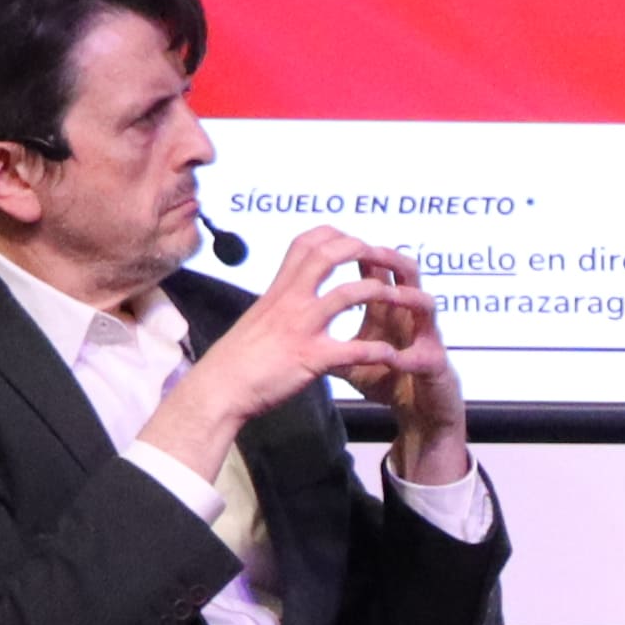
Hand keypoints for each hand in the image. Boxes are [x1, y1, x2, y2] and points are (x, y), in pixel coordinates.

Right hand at [142, 226, 398, 477]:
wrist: (219, 389)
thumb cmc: (237, 359)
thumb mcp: (257, 317)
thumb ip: (279, 302)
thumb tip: (289, 294)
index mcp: (279, 290)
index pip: (308, 243)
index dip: (337, 235)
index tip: (356, 241)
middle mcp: (290, 300)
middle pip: (331, 254)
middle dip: (365, 250)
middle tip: (390, 258)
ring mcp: (301, 327)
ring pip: (349, 295)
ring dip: (383, 294)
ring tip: (405, 300)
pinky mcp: (310, 358)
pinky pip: (352, 348)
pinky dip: (377, 350)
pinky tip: (393, 355)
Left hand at [341, 239, 469, 485]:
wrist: (419, 411)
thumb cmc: (388, 380)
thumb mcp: (349, 360)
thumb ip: (327, 343)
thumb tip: (290, 336)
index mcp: (387, 309)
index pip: (376, 268)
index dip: (358, 251)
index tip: (335, 240)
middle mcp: (410, 316)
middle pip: (407, 272)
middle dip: (387, 258)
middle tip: (367, 250)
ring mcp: (426, 337)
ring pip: (426, 303)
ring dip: (408, 297)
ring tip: (391, 294)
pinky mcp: (436, 365)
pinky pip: (423, 355)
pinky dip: (407, 356)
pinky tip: (393, 359)